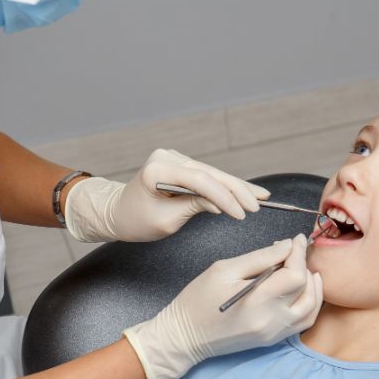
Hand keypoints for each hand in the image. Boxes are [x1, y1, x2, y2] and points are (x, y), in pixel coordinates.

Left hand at [64, 148, 270, 242]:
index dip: (225, 197)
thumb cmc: (136, 220)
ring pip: (212, 173)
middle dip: (237, 190)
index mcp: (158, 169)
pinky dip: (224, 185)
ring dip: (236, 187)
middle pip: (210, 173)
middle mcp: (167, 157)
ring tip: (261, 197)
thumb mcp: (166, 220)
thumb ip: (195, 207)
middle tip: (260, 203)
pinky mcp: (180, 164)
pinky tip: (244, 191)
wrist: (117, 212)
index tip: (242, 214)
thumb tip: (222, 204)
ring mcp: (174, 158)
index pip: (200, 181)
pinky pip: (206, 175)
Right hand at [123, 234, 322, 378]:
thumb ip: (260, 257)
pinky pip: (303, 322)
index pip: (295, 274)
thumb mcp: (224, 270)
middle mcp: (271, 320)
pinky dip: (309, 304)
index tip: (296, 239)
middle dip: (304, 265)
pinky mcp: (272, 339)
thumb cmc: (197, 300)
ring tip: (304, 269)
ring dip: (313, 286)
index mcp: (257, 301)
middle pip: (306, 290)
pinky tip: (303, 290)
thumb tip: (287, 246)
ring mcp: (274, 333)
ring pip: (311, 308)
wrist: (183, 337)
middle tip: (293, 251)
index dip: (299, 253)